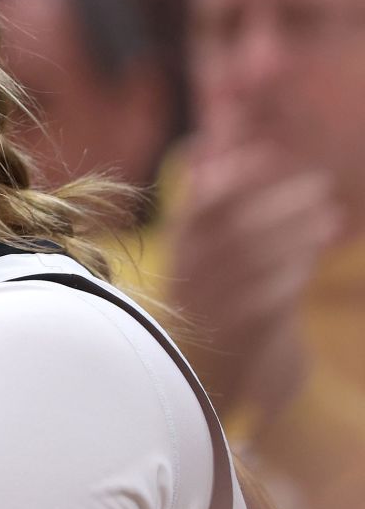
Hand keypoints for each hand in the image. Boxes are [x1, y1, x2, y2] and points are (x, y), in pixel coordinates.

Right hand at [166, 139, 340, 416]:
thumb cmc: (213, 293)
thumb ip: (211, 194)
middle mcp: (188, 277)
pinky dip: (289, 276)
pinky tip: (311, 260)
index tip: (268, 156)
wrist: (206, 371)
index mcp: (178, 250)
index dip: (232, 178)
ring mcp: (210, 307)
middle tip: (321, 185)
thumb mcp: (201, 248)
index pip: (198, 206)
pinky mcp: (236, 335)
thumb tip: (217, 137)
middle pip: (234, 232)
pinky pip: (264, 302)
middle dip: (280, 205)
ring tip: (332, 218)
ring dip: (296, 236)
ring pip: (253, 265)